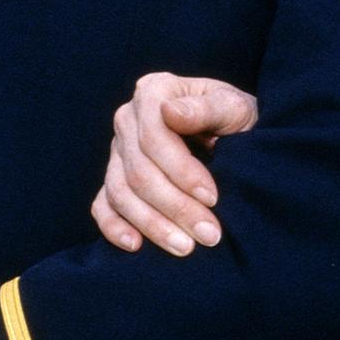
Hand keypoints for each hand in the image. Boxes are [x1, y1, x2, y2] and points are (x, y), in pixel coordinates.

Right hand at [90, 72, 258, 256]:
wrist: (235, 134)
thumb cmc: (236, 118)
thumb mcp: (234, 107)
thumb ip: (207, 107)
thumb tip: (169, 111)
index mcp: (154, 92)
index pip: (154, 137)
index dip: (182, 171)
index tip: (212, 197)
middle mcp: (128, 119)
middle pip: (139, 171)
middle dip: (175, 207)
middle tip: (209, 234)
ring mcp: (117, 151)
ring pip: (121, 193)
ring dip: (153, 224)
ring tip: (186, 247)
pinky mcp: (114, 179)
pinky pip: (103, 205)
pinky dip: (114, 227)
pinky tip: (136, 245)